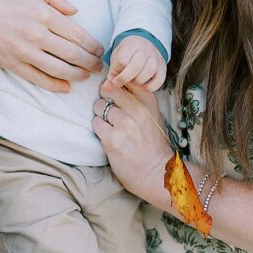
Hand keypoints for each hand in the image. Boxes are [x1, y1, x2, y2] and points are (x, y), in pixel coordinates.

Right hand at [0, 0, 104, 93]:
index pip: (77, 34)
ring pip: (59, 69)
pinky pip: (39, 79)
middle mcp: (36, 34)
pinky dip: (55, 85)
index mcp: (43, 14)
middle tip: (98, 67)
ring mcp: (25, 52)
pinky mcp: (13, 65)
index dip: (92, 45)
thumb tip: (75, 10)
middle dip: (89, 63)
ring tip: (85, 76)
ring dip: (77, 75)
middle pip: (72, 54)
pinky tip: (66, 87)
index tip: (100, 50)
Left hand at [92, 85, 172, 209]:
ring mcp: (124, 123)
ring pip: (98, 106)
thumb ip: (137, 98)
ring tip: (112, 127)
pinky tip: (109, 137)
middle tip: (110, 111)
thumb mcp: (152, 114)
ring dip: (101, 115)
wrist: (157, 172)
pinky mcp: (111, 138)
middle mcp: (136, 108)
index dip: (115, 85)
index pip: (123, 79)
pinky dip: (99, 129)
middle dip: (105, 99)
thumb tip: (114, 82)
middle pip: (107, 89)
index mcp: (147, 100)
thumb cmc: (153, 143)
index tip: (116, 94)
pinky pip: (95, 123)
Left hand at [104, 36, 166, 91]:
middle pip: (137, 65)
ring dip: (139, 81)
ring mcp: (156, 57)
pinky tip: (143, 87)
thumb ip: (112, 73)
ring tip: (132, 84)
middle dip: (126, 78)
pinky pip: (160, 79)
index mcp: (131, 44)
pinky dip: (152, 86)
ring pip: (150, 70)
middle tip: (120, 83)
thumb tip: (107, 87)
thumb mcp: (117, 58)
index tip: (113, 80)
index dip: (117, 72)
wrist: (143, 44)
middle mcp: (145, 49)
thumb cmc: (128, 53)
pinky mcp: (163, 67)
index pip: (123, 59)